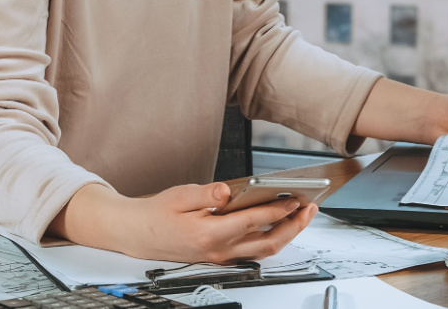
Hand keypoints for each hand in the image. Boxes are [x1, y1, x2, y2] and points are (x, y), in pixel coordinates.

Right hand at [49, 182, 316, 263]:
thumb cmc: (157, 213)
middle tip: (310, 208)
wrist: (137, 234)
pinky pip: (254, 250)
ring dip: (287, 232)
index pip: (252, 221)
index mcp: (207, 234)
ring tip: (303, 213)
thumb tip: (227, 191)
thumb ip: (205, 194)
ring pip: (263, 249)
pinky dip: (272, 237)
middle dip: (293, 226)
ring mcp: (221, 255)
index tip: (295, 198)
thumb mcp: (179, 196)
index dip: (277, 210)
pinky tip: (282, 222)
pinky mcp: (221, 255)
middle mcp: (218, 249)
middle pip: (267, 242)